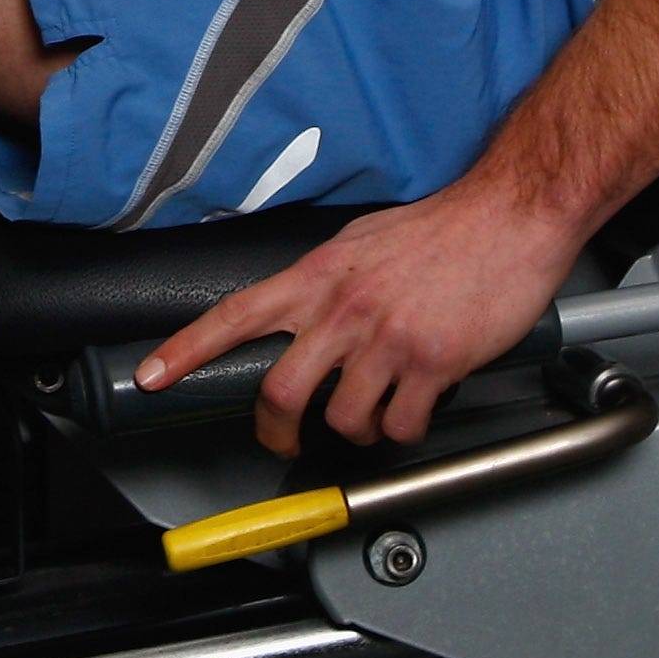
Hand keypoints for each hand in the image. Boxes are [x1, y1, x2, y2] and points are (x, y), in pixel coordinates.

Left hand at [139, 180, 588, 456]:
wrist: (507, 216)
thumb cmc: (439, 228)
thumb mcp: (359, 242)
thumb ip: (325, 282)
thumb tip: (304, 314)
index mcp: (317, 277)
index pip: (234, 315)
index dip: (186, 349)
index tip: (152, 376)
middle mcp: (343, 310)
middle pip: (281, 392)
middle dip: (276, 431)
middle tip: (287, 441)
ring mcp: (387, 339)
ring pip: (344, 419)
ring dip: (356, 430)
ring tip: (374, 413)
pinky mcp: (433, 363)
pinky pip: (402, 424)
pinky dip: (404, 430)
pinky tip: (414, 410)